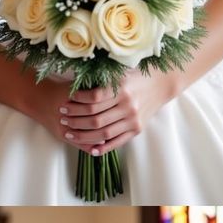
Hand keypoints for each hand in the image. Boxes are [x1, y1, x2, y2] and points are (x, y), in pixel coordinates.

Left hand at [60, 69, 176, 154]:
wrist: (160, 84)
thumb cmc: (134, 76)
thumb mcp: (118, 74)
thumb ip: (100, 82)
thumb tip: (74, 86)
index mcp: (121, 89)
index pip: (93, 100)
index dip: (75, 104)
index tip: (64, 104)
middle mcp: (127, 105)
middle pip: (95, 118)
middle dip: (76, 121)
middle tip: (63, 120)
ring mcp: (133, 119)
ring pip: (103, 132)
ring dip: (84, 135)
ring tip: (70, 134)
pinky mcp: (137, 129)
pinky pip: (117, 141)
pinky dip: (103, 147)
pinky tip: (90, 149)